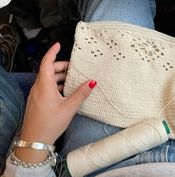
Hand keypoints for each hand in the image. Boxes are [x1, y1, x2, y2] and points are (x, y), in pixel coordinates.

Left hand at [15, 43, 96, 162]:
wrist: (35, 140)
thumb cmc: (50, 124)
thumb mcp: (69, 108)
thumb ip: (81, 93)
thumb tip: (92, 82)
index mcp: (44, 86)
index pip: (46, 63)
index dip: (52, 52)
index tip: (58, 45)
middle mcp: (38, 88)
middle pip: (48, 70)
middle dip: (61, 66)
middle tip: (73, 69)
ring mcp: (36, 94)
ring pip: (47, 79)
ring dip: (59, 77)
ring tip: (71, 80)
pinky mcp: (37, 100)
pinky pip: (46, 87)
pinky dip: (55, 85)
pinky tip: (65, 91)